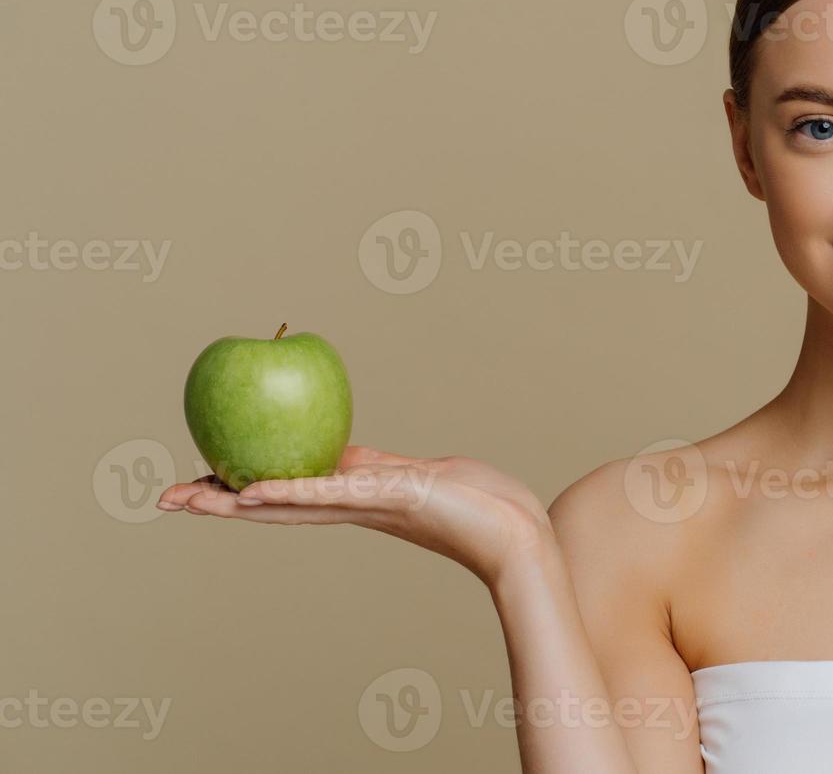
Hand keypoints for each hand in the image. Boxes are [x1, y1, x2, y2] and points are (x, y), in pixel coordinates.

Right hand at [157, 446, 555, 583]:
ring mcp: (365, 504)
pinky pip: (327, 495)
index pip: (283, 496)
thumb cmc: (474, 501)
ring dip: (234, 502)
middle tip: (164, 499)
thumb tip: (340, 455)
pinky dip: (287, 492)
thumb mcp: (412, 475)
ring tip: (188, 498)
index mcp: (353, 500)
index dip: (237, 493)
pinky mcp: (386, 497)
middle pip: (269, 507)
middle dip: (216, 504)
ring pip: (287, 504)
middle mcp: (350, 507)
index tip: (195, 487)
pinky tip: (251, 490)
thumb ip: (374, 469)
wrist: (515, 531)